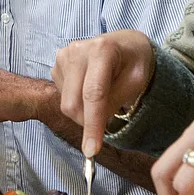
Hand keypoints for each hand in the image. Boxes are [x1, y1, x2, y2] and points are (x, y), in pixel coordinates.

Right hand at [51, 30, 155, 156]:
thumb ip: (115, 101)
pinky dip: (78, 101)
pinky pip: (63, 96)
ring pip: (66, 103)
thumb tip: (94, 123)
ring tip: (102, 95)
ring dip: (84, 111)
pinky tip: (89, 87)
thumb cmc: (134, 62)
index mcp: (101, 49)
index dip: (92, 124)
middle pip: (73, 103)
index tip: (92, 151)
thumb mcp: (136, 81)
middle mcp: (77, 50)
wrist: (124, 44)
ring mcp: (63, 56)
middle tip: (107, 120)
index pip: (93, 94)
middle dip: (88, 121)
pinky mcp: (56, 64)